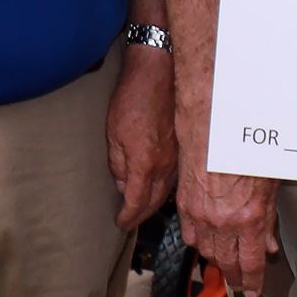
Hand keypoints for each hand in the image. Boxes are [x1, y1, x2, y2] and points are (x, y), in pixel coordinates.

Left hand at [106, 45, 176, 229]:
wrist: (159, 74)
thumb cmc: (134, 99)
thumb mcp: (114, 134)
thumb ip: (118, 164)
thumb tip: (123, 183)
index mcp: (145, 163)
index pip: (137, 202)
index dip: (128, 216)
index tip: (120, 223)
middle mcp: (166, 164)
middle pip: (156, 201)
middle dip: (142, 214)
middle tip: (130, 221)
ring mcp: (178, 155)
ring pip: (168, 190)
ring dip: (155, 203)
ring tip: (143, 209)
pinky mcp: (183, 146)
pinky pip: (175, 176)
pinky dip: (165, 187)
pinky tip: (159, 186)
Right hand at [177, 131, 278, 296]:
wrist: (216, 126)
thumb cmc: (248, 148)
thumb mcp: (271, 184)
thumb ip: (268, 220)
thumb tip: (268, 245)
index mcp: (248, 219)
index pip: (249, 263)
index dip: (252, 281)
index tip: (252, 291)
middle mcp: (223, 223)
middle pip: (227, 262)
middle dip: (235, 276)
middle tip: (240, 283)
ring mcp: (201, 215)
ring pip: (206, 251)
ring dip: (217, 261)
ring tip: (225, 265)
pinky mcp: (185, 205)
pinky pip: (189, 235)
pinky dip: (199, 244)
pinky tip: (205, 245)